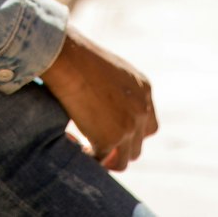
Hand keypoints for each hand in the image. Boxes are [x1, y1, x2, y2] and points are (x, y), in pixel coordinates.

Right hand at [39, 25, 157, 171]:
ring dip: (108, 158)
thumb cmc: (79, 57)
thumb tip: (109, 105)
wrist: (69, 59)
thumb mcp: (110, 69)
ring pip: (124, 159)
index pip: (148, 123)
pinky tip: (77, 147)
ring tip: (90, 150)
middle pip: (138, 144)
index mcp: (144, 89)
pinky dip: (91, 158)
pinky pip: (102, 160)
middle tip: (100, 144)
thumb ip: (119, 89)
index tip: (114, 131)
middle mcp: (142, 110)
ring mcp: (128, 127)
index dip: (132, 131)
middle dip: (120, 147)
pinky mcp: (109, 140)